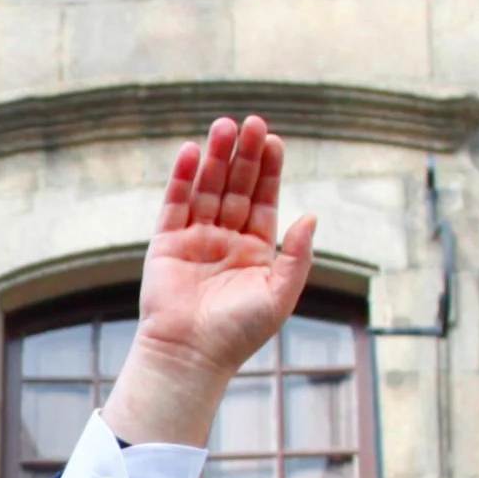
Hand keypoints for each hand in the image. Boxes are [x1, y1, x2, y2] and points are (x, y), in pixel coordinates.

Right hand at [104, 118, 318, 447]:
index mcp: (256, 251)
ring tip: (223, 126)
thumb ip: (297, 254)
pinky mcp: (166, 243)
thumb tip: (311, 214)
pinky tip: (191, 151)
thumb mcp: (280, 293)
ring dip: (215, 157)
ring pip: (207, 189)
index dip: (270, 171)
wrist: (191, 356)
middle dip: (244, 155)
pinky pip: (175, 203)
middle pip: (236, 187)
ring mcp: (195, 240)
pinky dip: (182, 178)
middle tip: (252, 122)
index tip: (274, 140)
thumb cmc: (238, 332)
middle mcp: (226, 240)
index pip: (264, 201)